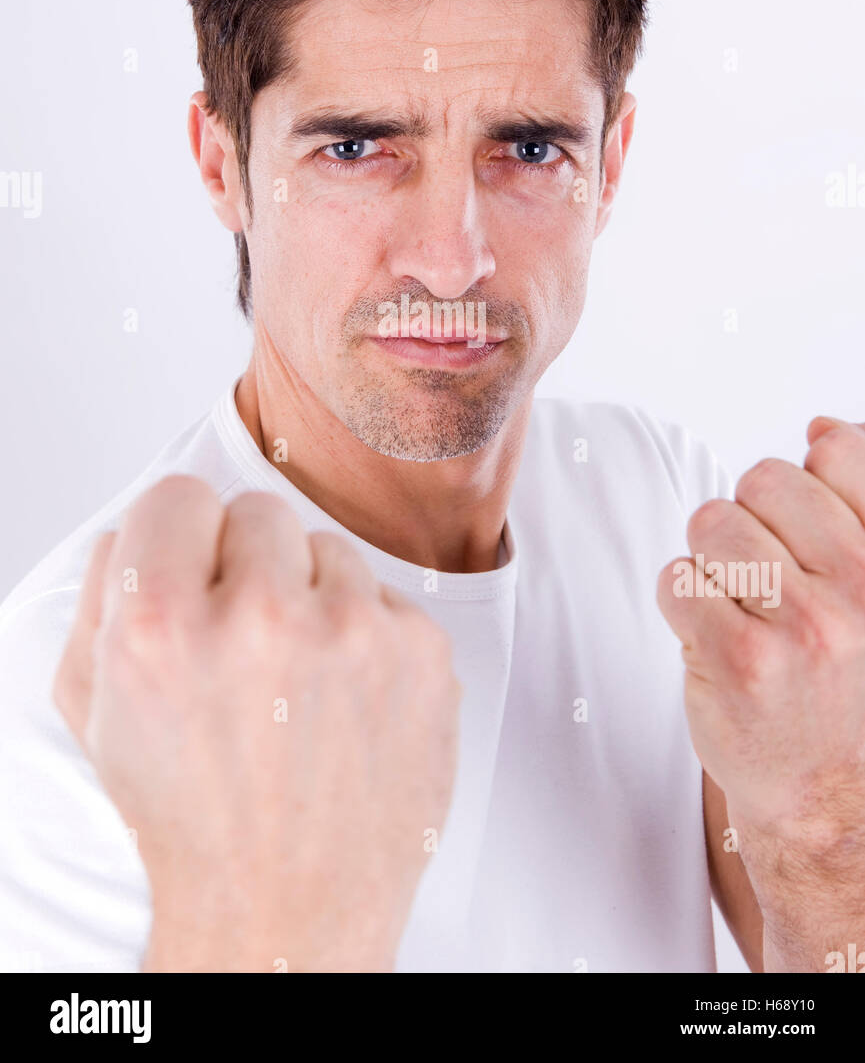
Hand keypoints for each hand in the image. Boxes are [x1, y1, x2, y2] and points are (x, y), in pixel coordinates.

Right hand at [53, 475, 460, 972]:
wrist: (287, 911)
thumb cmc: (192, 817)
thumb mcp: (99, 714)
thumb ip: (103, 599)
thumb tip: (139, 529)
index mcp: (161, 625)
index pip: (178, 496)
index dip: (179, 543)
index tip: (191, 581)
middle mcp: (261, 618)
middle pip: (258, 512)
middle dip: (247, 568)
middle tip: (246, 645)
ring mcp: (353, 633)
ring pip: (328, 549)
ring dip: (311, 599)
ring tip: (297, 684)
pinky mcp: (423, 653)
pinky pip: (385, 597)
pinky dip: (366, 638)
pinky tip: (345, 702)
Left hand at [657, 418, 864, 966]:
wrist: (832, 799)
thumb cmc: (846, 686)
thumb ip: (855, 504)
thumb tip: (819, 429)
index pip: (843, 454)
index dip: (806, 488)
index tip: (804, 539)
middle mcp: (862, 586)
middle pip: (763, 480)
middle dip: (750, 522)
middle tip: (766, 583)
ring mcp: (802, 624)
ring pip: (712, 523)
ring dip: (713, 562)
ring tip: (741, 611)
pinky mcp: (739, 659)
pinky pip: (677, 579)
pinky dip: (683, 604)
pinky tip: (714, 640)